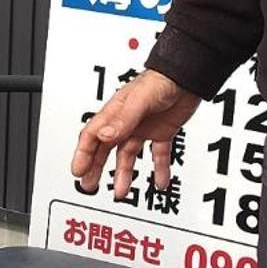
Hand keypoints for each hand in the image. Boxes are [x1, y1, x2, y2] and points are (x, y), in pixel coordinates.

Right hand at [70, 70, 201, 200]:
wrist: (188, 75)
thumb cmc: (162, 80)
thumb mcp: (140, 100)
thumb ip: (123, 119)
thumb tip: (104, 136)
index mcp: (116, 112)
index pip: (93, 136)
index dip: (83, 154)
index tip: (78, 171)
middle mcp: (126, 122)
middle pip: (105, 148)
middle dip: (96, 168)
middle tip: (89, 185)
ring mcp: (143, 128)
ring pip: (128, 155)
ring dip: (124, 174)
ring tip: (121, 192)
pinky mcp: (161, 132)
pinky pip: (157, 155)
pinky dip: (158, 170)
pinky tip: (160, 182)